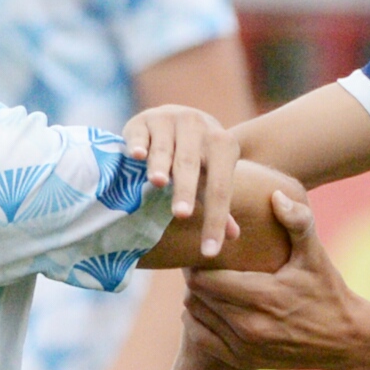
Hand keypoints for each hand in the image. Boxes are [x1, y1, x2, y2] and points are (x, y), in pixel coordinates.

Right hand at [115, 103, 245, 260]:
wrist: (176, 117)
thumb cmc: (197, 157)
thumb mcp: (210, 175)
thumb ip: (218, 203)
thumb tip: (233, 236)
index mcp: (222, 145)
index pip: (220, 188)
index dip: (216, 220)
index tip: (209, 252)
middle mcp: (199, 127)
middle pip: (192, 165)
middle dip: (185, 190)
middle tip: (181, 215)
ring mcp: (170, 119)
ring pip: (166, 148)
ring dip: (160, 165)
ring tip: (158, 183)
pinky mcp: (144, 119)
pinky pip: (141, 133)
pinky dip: (138, 144)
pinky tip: (136, 155)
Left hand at [180, 183, 368, 369]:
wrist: (344, 340)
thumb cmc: (328, 291)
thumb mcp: (315, 256)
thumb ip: (297, 222)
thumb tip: (275, 195)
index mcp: (262, 296)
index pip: (204, 279)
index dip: (196, 262)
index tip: (201, 248)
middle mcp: (249, 325)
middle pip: (196, 296)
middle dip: (195, 277)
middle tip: (199, 262)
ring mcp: (244, 346)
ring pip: (194, 316)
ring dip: (195, 298)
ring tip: (205, 281)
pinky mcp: (243, 360)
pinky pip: (200, 338)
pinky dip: (197, 321)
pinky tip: (208, 306)